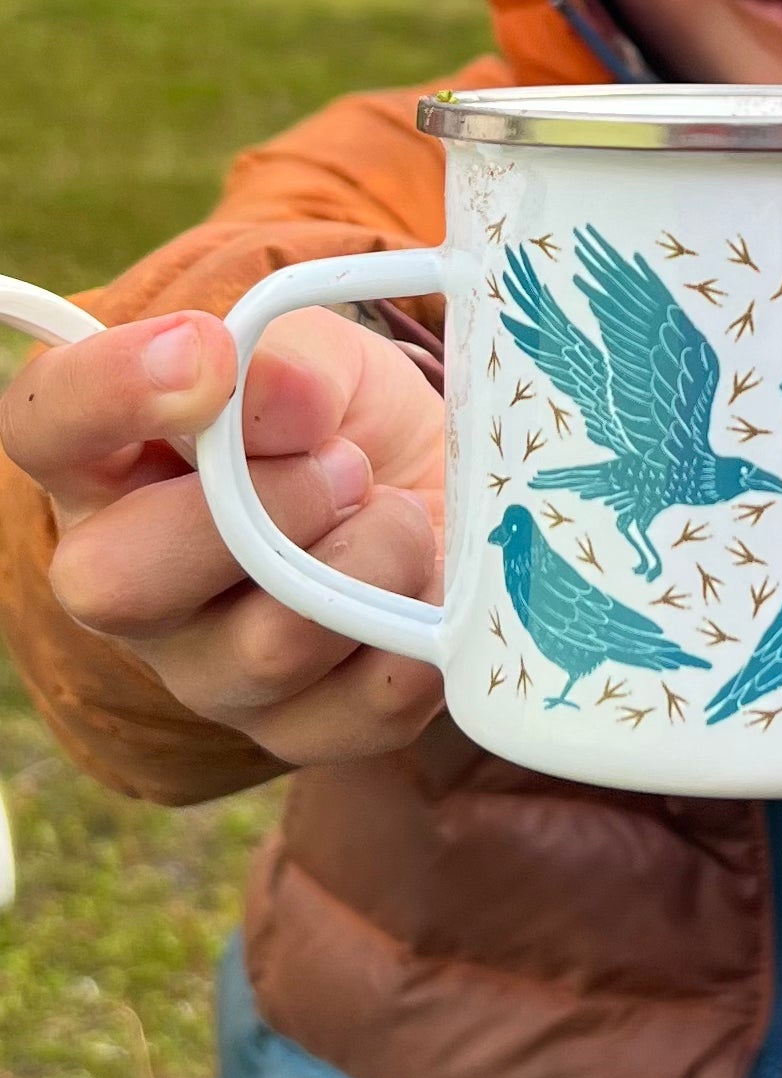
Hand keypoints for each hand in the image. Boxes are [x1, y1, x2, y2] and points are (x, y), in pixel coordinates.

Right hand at [0, 306, 445, 763]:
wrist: (440, 501)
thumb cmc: (348, 426)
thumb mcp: (322, 363)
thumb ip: (287, 362)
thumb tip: (283, 399)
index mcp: (109, 467)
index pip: (45, 429)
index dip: (108, 390)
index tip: (206, 348)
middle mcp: (133, 582)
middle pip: (118, 582)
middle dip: (263, 508)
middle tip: (345, 465)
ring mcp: (211, 671)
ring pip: (268, 650)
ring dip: (368, 562)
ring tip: (400, 518)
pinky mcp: (303, 729)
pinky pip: (361, 711)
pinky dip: (417, 641)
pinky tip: (428, 592)